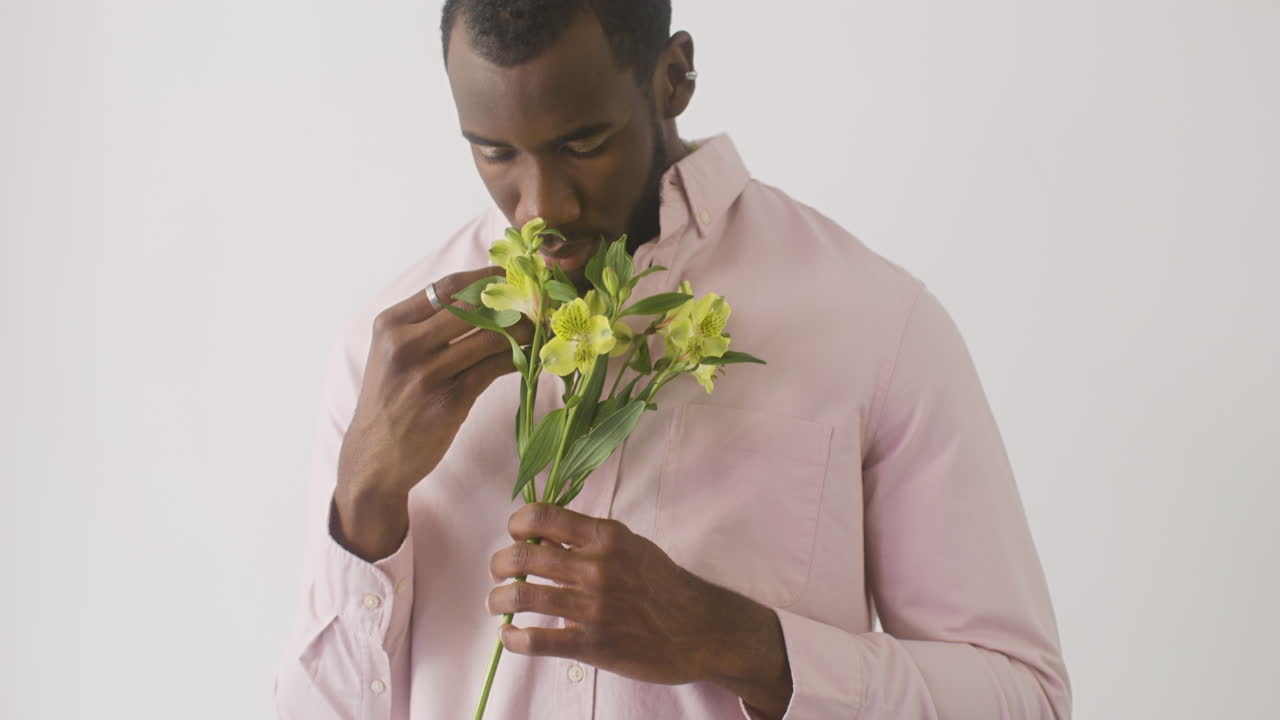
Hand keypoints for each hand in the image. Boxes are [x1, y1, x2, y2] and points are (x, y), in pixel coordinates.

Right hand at [333, 266, 531, 559]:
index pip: (448, 286)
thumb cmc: (391, 401)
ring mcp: (426, 374)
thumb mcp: (394, 354)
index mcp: (391, 324)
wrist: (372, 459)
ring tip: (543, 328)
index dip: (488, 277)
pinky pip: (494, 368)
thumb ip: (427, 325)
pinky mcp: (448, 401)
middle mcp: (404, 344)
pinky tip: (531, 357)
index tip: (517, 275)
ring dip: (523, 330)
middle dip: (513, 301)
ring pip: (490, 336)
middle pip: (473, 306)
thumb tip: (485, 294)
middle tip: (542, 301)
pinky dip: (517, 359)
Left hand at [488, 504, 792, 714]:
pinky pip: (535, 640)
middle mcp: (595, 567)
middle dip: (499, 565)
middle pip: (521, 555)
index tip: (515, 535)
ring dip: (497, 601)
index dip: (517, 524)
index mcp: (605, 537)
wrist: (700, 629)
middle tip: (499, 574)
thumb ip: (590, 540)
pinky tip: (510, 636)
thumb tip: (543, 537)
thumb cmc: (664, 585)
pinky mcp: (591, 644)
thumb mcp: (632, 547)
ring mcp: (592, 607)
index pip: (541, 517)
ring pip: (521, 596)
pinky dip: (512, 638)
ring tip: (497, 605)